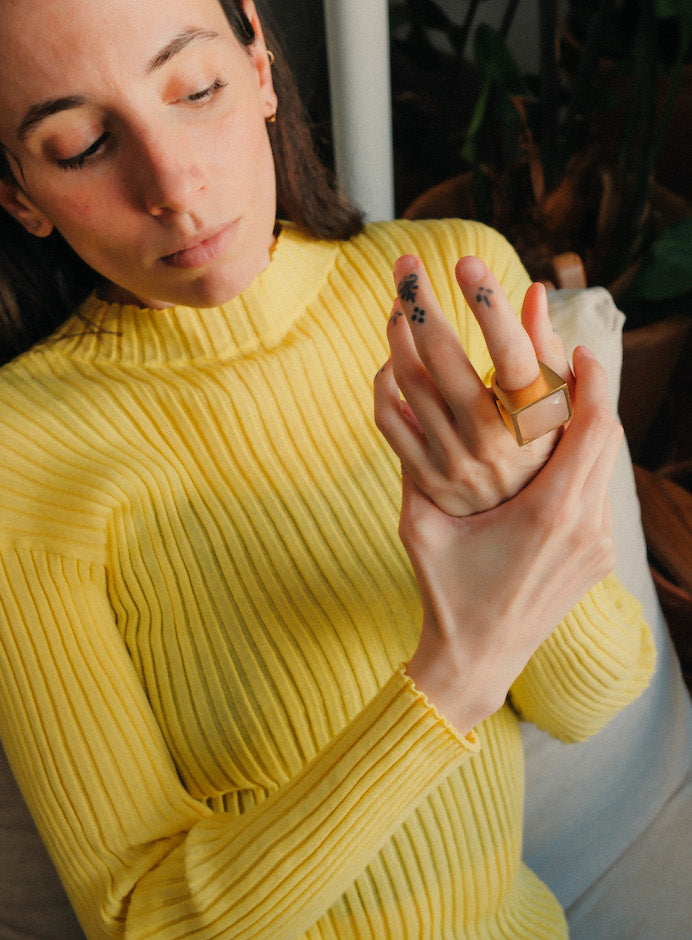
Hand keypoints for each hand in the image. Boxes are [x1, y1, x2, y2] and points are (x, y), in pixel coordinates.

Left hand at [374, 254, 571, 515]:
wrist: (520, 535)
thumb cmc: (544, 454)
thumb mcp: (560, 407)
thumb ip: (545, 351)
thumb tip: (534, 291)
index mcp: (534, 421)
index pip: (511, 354)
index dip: (489, 305)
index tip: (467, 262)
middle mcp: (491, 444)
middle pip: (443, 360)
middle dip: (419, 302)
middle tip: (406, 264)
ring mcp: (453, 463)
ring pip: (408, 383)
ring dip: (397, 335)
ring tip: (398, 308)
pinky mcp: (424, 478)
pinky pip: (389, 418)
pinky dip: (385, 382)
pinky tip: (393, 360)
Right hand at [397, 346, 622, 734]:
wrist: (477, 662)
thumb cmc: (446, 594)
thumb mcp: (419, 525)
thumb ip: (413, 464)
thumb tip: (395, 402)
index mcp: (548, 513)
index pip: (593, 426)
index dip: (591, 380)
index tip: (575, 346)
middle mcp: (585, 527)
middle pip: (609, 438)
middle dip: (593, 393)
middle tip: (570, 358)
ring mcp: (596, 546)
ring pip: (607, 465)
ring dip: (589, 427)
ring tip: (563, 400)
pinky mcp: (597, 559)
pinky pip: (599, 493)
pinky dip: (583, 463)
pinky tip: (555, 453)